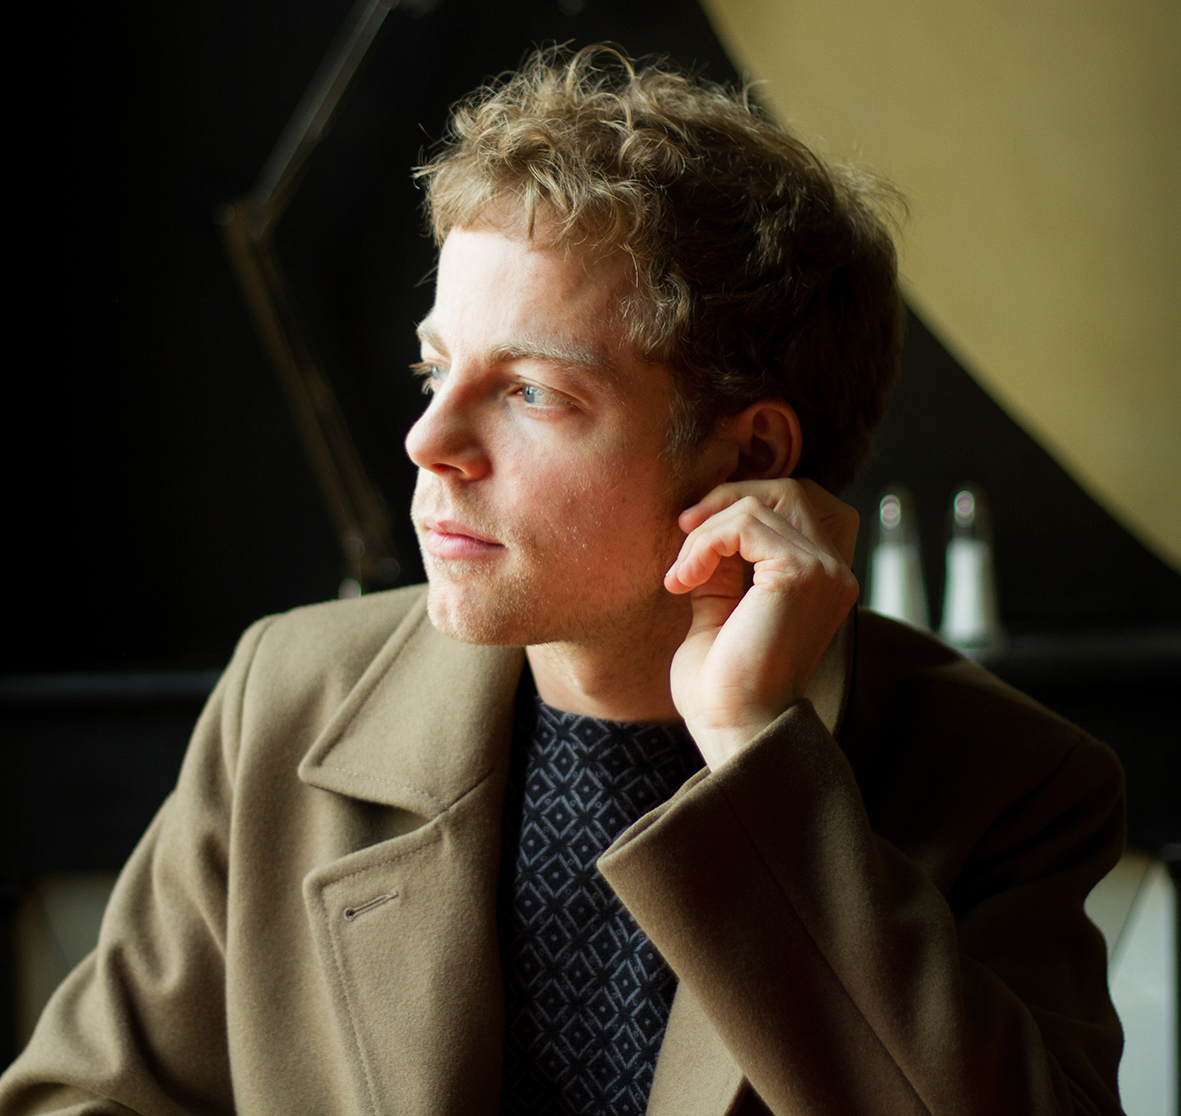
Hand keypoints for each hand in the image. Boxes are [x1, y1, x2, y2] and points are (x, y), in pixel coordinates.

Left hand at [664, 479, 858, 769]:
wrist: (732, 727)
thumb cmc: (722, 684)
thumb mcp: (720, 606)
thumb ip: (724, 563)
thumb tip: (702, 519)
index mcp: (822, 580)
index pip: (797, 504)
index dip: (742, 503)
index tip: (692, 534)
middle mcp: (836, 571)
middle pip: (786, 490)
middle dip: (725, 502)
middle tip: (682, 534)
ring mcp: (825, 569)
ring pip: (758, 504)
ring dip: (705, 532)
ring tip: (680, 576)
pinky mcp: (801, 573)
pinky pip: (745, 522)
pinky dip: (703, 544)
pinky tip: (682, 583)